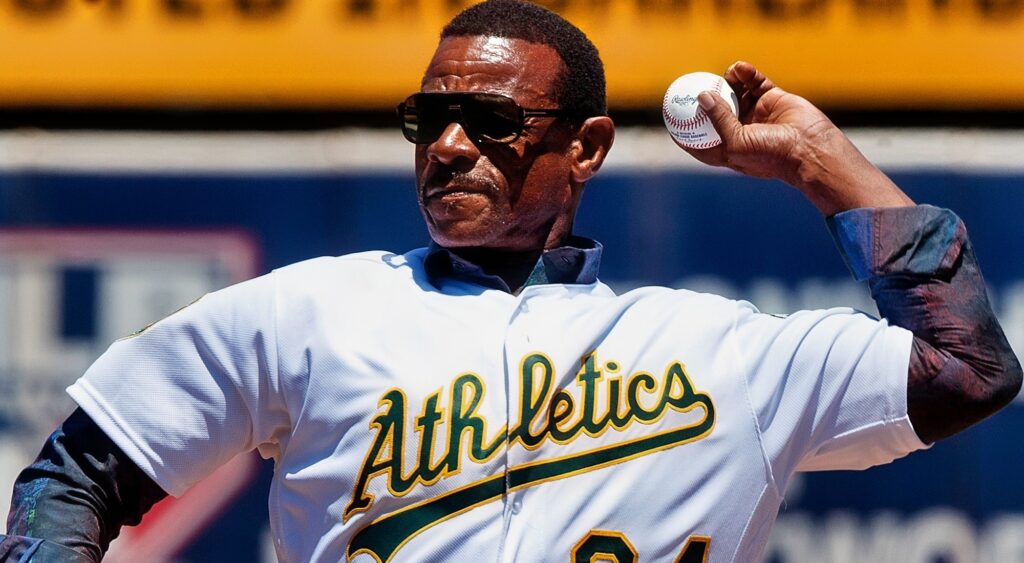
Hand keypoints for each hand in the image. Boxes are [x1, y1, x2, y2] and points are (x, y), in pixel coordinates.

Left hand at [679, 61, 913, 215]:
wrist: (808, 148)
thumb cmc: (770, 154)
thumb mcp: (735, 141)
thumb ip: (718, 118)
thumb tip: (702, 96)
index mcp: (728, 149)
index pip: (700, 140)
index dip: (684, 131)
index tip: (669, 118)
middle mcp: (741, 131)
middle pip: (715, 112)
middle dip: (703, 99)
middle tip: (689, 84)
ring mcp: (756, 114)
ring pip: (735, 92)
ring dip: (727, 81)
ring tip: (724, 73)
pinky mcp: (772, 98)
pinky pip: (754, 82)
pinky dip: (746, 74)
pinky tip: (739, 67)